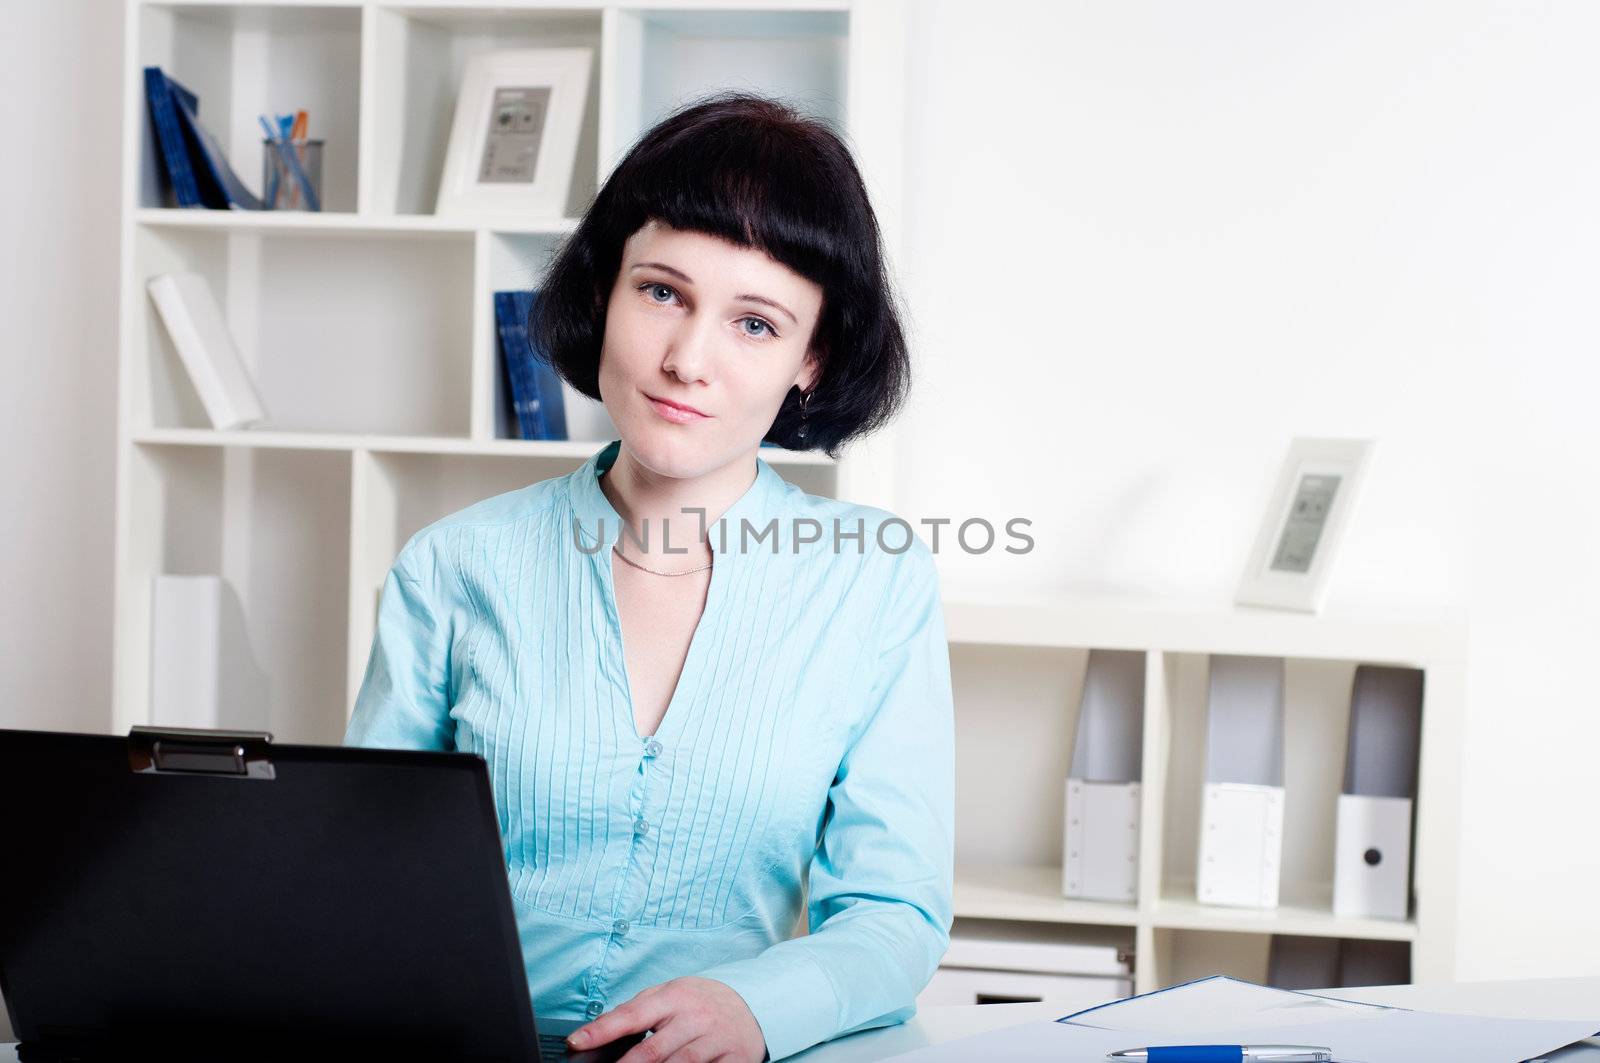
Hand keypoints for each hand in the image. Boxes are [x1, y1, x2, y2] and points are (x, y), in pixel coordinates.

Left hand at [565, 975, 767, 1062]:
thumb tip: (599, 1031)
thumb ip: (638, 1010)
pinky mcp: (734, 1059)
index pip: (631, 1014)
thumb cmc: (700, 1001)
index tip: (577, 1042)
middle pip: (653, 1050)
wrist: (752, 1005)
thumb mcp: (670, 994)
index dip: (601, 1030)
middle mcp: (694, 1017)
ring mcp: (715, 1039)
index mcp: (674, 996)